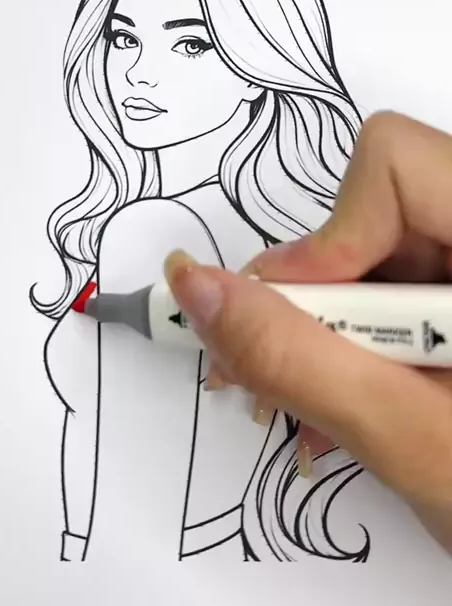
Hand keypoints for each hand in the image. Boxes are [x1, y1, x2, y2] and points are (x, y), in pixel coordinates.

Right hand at [165, 112, 451, 552]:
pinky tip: (350, 398)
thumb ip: (298, 360)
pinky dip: (356, 336)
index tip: (310, 325)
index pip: (396, 167)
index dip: (334, 240)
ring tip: (315, 409)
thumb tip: (195, 285)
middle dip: (316, 297)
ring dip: (328, 327)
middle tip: (273, 377)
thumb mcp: (411, 438)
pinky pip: (393, 279)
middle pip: (375, 208)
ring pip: (373, 249)